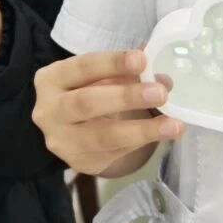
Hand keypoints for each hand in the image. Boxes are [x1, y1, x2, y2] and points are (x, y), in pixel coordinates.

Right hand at [32, 49, 183, 175]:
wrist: (64, 127)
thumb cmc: (84, 90)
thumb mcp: (98, 75)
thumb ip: (127, 70)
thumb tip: (163, 76)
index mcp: (51, 79)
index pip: (83, 67)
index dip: (112, 63)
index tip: (142, 60)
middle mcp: (49, 111)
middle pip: (87, 103)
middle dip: (126, 97)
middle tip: (160, 93)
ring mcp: (62, 141)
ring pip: (102, 137)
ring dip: (141, 130)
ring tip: (173, 125)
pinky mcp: (80, 163)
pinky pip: (114, 153)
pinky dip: (140, 142)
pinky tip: (161, 133)